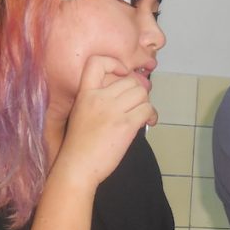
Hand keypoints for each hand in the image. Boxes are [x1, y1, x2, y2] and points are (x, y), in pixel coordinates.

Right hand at [55, 55, 157, 187]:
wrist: (77, 167)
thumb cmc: (80, 145)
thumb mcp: (82, 114)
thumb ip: (99, 101)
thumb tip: (127, 94)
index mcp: (85, 94)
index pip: (97, 63)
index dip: (114, 63)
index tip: (122, 74)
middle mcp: (99, 98)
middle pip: (131, 81)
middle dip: (138, 92)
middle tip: (137, 105)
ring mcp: (112, 111)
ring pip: (142, 93)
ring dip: (146, 104)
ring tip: (143, 115)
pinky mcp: (125, 125)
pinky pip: (148, 109)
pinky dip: (152, 115)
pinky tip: (148, 122)